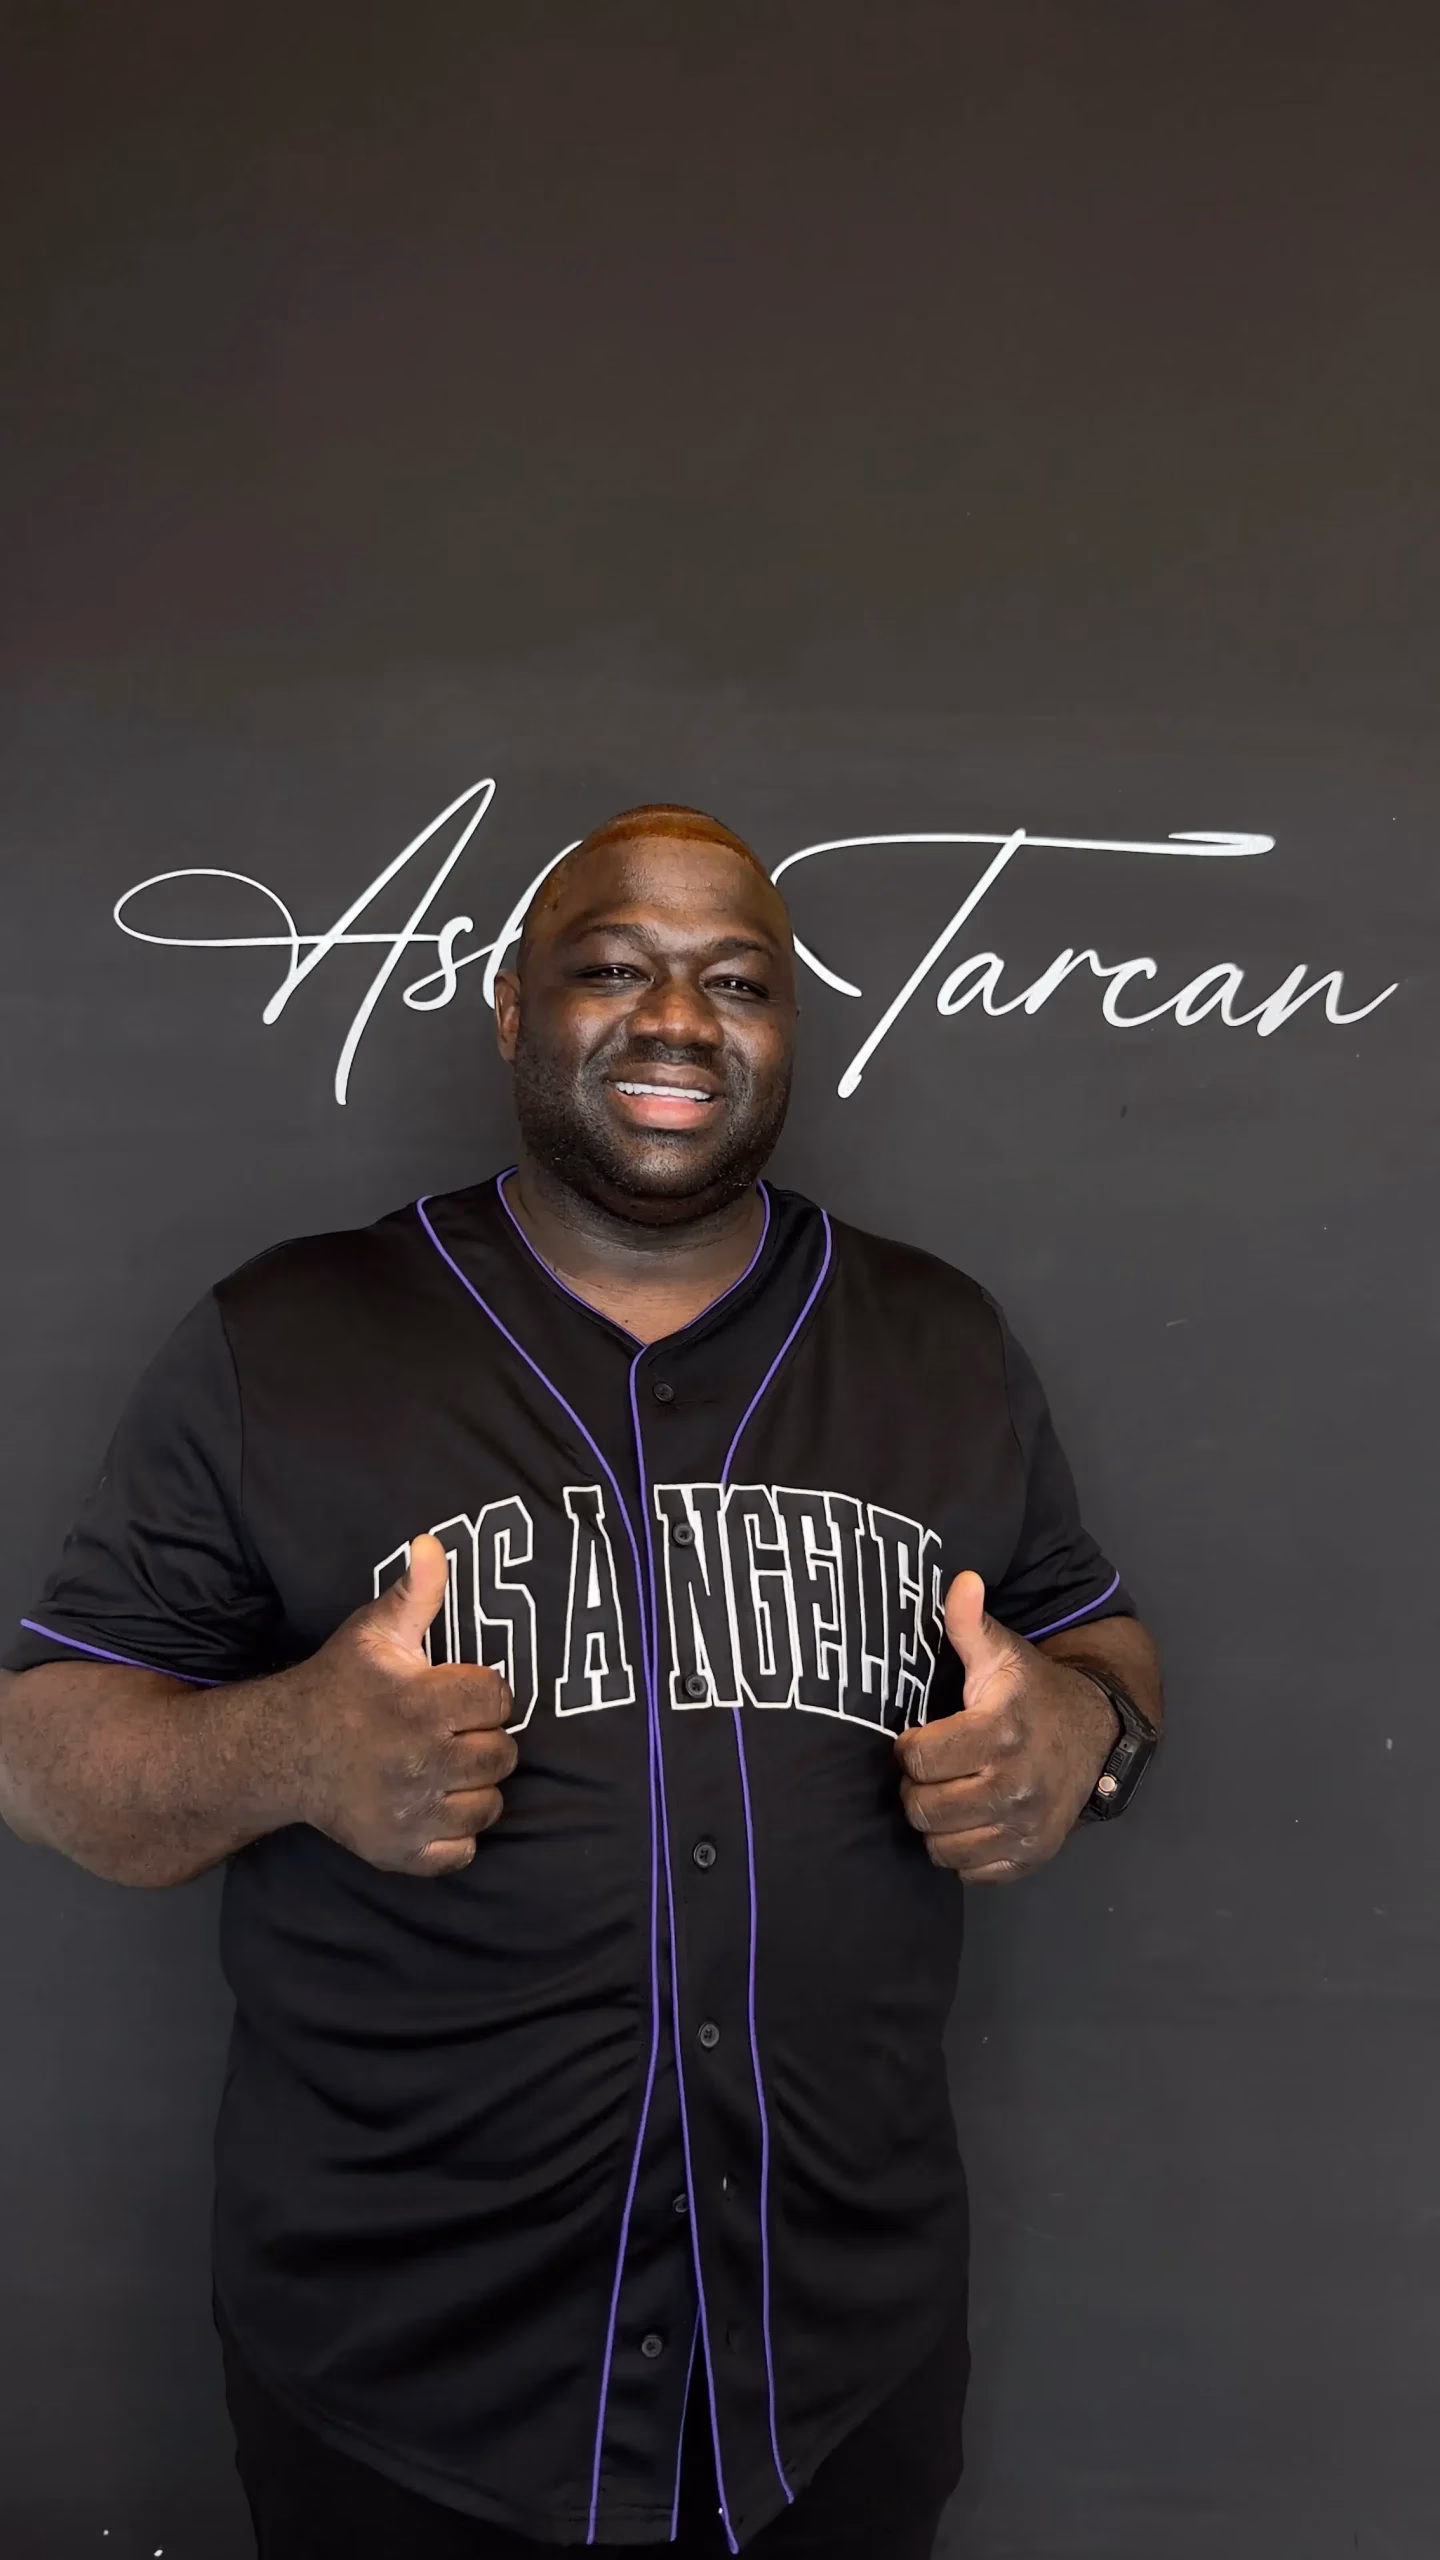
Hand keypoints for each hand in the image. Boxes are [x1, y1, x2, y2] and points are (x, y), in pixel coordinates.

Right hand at [284, 1533, 516, 1876]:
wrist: (281, 1751)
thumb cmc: (339, 1685)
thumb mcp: (374, 1632)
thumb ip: (415, 1592)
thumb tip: (433, 1543)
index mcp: (418, 1704)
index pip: (499, 1699)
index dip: (483, 1693)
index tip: (458, 1693)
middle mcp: (418, 1762)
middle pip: (502, 1755)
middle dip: (483, 1740)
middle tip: (452, 1732)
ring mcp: (409, 1813)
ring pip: (488, 1805)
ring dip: (474, 1787)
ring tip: (445, 1767)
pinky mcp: (400, 1851)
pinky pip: (461, 1851)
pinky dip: (454, 1834)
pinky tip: (433, 1805)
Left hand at [893, 1571, 1116, 1882]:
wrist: (1098, 1731)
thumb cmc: (1033, 1691)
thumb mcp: (1003, 1653)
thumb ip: (970, 1624)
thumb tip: (960, 1580)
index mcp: (999, 1732)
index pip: (917, 1760)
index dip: (910, 1748)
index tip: (921, 1737)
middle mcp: (1014, 1786)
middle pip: (923, 1809)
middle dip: (917, 1789)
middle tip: (930, 1771)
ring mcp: (1025, 1826)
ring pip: (941, 1847)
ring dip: (935, 1824)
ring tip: (946, 1795)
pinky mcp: (1032, 1855)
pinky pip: (971, 1872)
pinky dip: (963, 1852)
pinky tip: (970, 1821)